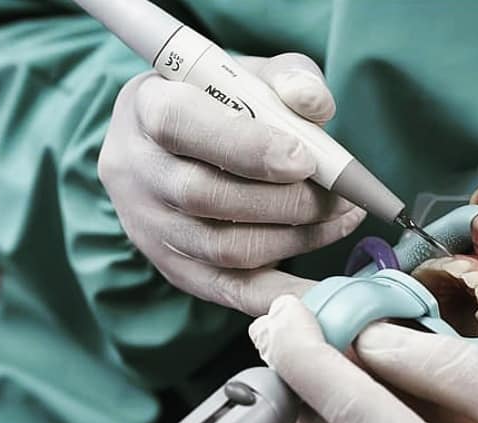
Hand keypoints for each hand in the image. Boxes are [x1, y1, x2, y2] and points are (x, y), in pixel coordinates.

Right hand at [99, 54, 364, 315]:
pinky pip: (233, 292)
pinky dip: (283, 294)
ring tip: (341, 220)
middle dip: (286, 201)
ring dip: (295, 238)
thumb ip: (287, 77)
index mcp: (145, 107)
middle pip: (206, 196)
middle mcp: (136, 172)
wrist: (176, 150)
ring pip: (223, 248)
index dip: (246, 147)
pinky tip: (324, 290)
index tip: (304, 159)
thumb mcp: (250, 74)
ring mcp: (151, 228)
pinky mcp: (176, 270)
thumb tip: (313, 102)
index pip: (180, 125)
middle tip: (341, 197)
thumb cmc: (220, 104)